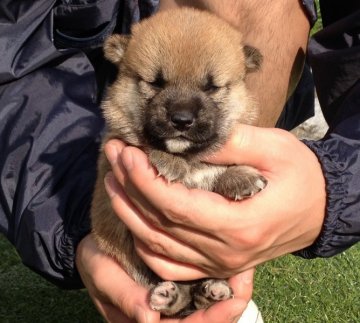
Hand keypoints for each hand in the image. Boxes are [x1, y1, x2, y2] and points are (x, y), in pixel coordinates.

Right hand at [76, 233, 253, 322]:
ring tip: (244, 274)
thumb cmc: (96, 262)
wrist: (96, 246)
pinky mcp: (175, 283)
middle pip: (202, 319)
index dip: (211, 319)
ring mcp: (171, 300)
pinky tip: (229, 264)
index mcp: (146, 321)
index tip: (233, 302)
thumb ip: (123, 295)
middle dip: (228, 306)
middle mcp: (163, 315)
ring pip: (205, 304)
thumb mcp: (102, 274)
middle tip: (246, 284)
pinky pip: (200, 287)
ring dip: (227, 292)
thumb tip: (149, 319)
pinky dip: (217, 278)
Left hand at [103, 125, 325, 279]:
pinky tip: (134, 222)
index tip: (127, 153)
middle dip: (129, 188)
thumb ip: (228, 143)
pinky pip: (171, 266)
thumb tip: (185, 140)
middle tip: (113, 157)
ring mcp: (220, 263)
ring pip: (158, 248)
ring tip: (114, 183)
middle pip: (160, 225)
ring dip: (130, 215)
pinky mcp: (218, 265)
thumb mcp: (272, 148)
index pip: (174, 206)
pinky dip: (146, 246)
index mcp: (239, 224)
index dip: (144, 179)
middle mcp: (225, 252)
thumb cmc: (301, 175)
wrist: (320, 208)